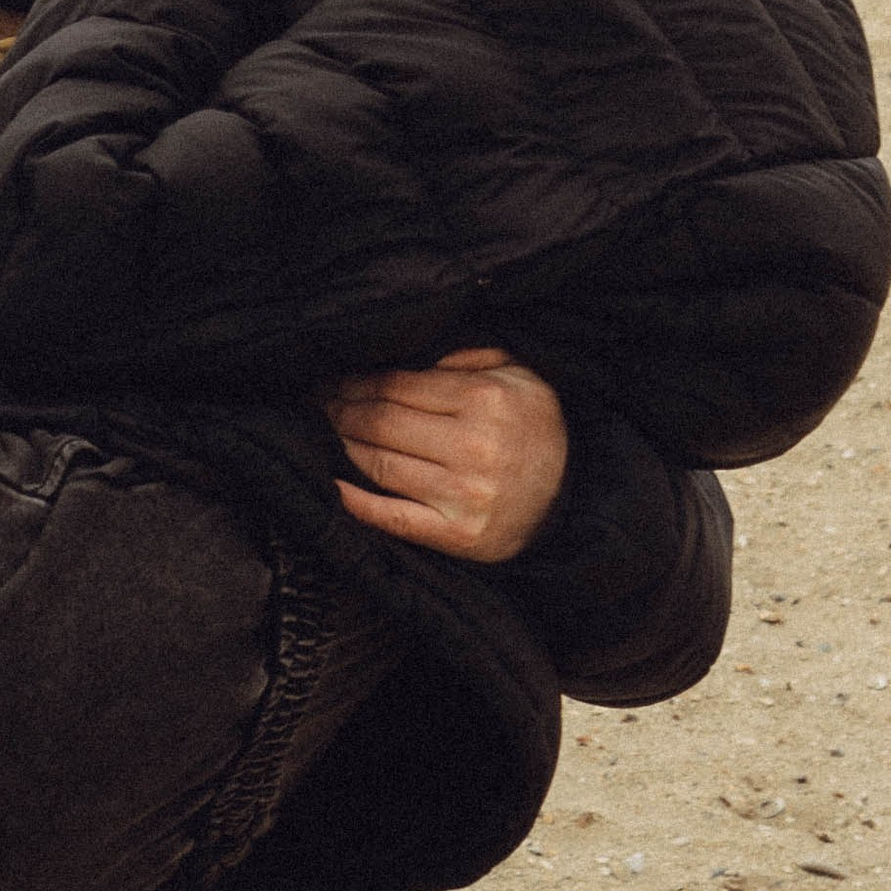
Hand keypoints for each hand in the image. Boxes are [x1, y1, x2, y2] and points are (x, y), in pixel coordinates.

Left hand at [323, 348, 569, 562]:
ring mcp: (464, 495)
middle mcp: (472, 447)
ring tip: (320, 431)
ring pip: (382, 464)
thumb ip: (470, 355)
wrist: (576, 497)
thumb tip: (416, 353)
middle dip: (340, 409)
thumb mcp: (520, 373)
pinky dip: (358, 502)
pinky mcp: (459, 537)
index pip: (399, 385)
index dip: (358, 380)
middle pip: (383, 423)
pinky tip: (333, 485)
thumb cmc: (538, 427)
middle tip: (315, 402)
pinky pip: (396, 518)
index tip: (333, 377)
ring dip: (342, 446)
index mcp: (484, 400)